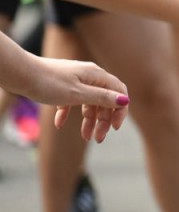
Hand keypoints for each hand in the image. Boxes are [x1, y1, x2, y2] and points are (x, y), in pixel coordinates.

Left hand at [12, 54, 129, 142]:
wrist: (21, 73)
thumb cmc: (49, 82)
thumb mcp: (77, 94)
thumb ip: (102, 98)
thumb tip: (125, 100)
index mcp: (97, 76)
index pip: (118, 92)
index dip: (120, 111)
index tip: (114, 128)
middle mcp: (90, 76)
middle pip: (104, 100)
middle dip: (103, 120)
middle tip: (97, 138)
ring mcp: (76, 80)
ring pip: (89, 102)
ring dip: (88, 120)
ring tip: (84, 136)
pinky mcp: (63, 85)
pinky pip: (72, 101)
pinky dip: (69, 113)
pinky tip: (59, 124)